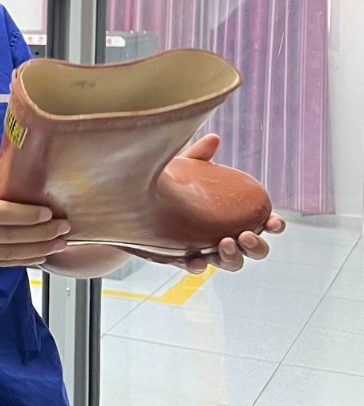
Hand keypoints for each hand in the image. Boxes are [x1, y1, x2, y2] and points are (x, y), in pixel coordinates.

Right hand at [0, 156, 70, 268]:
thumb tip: (14, 156)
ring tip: (60, 242)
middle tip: (64, 227)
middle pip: (6, 235)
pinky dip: (21, 261)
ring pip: (6, 254)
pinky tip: (39, 254)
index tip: (48, 212)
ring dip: (37, 249)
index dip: (25, 215)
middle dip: (40, 233)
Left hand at [176, 134, 287, 272]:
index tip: (274, 222)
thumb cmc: (167, 186)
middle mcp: (225, 235)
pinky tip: (196, 260)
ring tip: (224, 243)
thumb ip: (199, 157)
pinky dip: (197, 266)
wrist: (130, 205)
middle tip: (245, 235)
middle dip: (256, 246)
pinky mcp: (182, 257)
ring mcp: (205, 249)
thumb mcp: (183, 169)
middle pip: (254, 249)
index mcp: (233, 215)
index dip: (274, 224)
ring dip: (233, 257)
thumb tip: (213, 138)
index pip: (262, 222)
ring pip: (231, 263)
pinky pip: (194, 267)